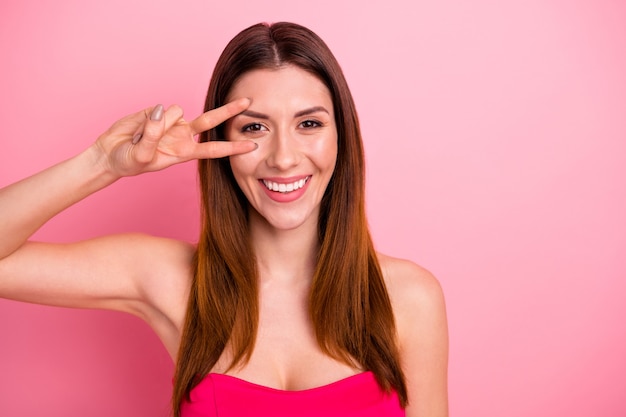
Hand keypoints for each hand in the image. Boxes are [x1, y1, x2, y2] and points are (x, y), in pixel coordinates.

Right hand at [94, 98, 255, 176]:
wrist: (110, 154)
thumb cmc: (128, 162)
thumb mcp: (141, 155)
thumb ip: (152, 134)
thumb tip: (162, 111)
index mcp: (184, 152)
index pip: (214, 149)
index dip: (232, 147)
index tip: (252, 145)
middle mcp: (182, 136)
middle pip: (210, 120)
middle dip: (229, 111)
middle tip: (248, 102)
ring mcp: (171, 123)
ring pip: (177, 110)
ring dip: (159, 122)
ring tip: (142, 137)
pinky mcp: (157, 112)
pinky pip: (159, 107)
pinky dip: (146, 118)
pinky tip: (138, 128)